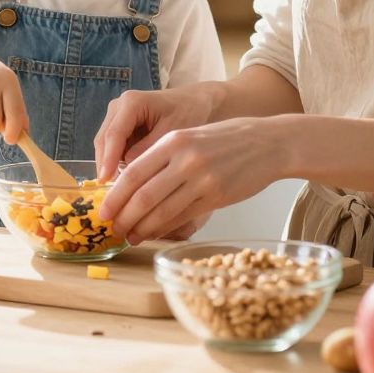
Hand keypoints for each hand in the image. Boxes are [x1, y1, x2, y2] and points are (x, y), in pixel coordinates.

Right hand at [93, 81, 222, 179]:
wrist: (193, 102)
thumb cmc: (187, 113)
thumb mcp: (172, 132)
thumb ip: (149, 150)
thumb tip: (128, 172)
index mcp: (131, 103)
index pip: (114, 134)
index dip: (108, 159)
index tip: (105, 181)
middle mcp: (118, 106)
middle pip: (104, 140)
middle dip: (105, 165)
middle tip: (110, 192)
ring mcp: (116, 116)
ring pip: (105, 145)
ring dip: (108, 166)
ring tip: (116, 191)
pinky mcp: (119, 126)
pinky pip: (112, 147)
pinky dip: (115, 162)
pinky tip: (123, 181)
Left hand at [97, 117, 287, 244]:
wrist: (270, 143)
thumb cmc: (228, 139)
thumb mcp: (192, 136)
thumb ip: (164, 156)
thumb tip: (133, 184)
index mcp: (174, 140)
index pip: (134, 172)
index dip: (115, 196)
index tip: (103, 211)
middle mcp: (185, 159)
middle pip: (143, 194)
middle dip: (123, 216)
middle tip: (112, 229)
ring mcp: (202, 179)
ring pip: (161, 209)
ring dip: (141, 227)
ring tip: (129, 236)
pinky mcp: (217, 196)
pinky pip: (183, 216)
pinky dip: (164, 228)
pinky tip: (153, 233)